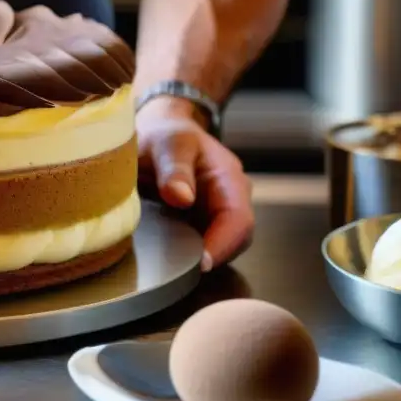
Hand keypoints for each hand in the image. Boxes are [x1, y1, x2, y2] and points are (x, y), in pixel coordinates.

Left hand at [135, 98, 253, 271]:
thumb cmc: (167, 134)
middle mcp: (230, 200)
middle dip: (210, 257)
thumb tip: (181, 198)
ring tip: (168, 263)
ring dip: (196, 256)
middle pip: (234, 240)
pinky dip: (186, 251)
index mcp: (228, 179)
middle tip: (177, 270)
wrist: (162, 130)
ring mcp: (217, 213)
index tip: (199, 262)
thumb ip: (174, 168)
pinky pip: (200, 243)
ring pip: (217, 245)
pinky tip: (166, 255)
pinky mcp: (201, 222)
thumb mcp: (167, 143)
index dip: (222, 244)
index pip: (238, 220)